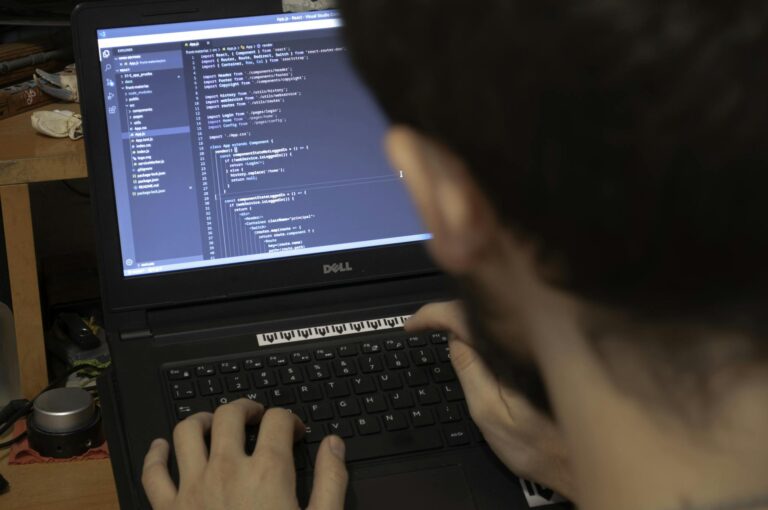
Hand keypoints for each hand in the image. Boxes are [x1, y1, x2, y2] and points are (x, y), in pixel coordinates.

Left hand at [142, 399, 347, 509]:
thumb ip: (331, 480)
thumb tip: (334, 445)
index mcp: (267, 473)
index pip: (277, 420)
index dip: (290, 418)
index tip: (296, 431)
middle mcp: (226, 472)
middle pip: (229, 415)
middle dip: (246, 408)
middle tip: (257, 416)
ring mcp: (192, 489)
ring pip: (186, 432)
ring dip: (201, 419)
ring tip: (214, 422)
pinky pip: (152, 473)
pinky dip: (154, 454)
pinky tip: (161, 448)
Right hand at [407, 301, 574, 499]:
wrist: (578, 462)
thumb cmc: (535, 445)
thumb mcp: (489, 413)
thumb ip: (470, 370)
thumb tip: (453, 337)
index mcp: (510, 351)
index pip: (465, 316)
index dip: (432, 314)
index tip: (412, 327)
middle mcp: (526, 341)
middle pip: (481, 306)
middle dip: (447, 310)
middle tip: (422, 328)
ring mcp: (536, 345)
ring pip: (494, 313)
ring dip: (465, 316)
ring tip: (440, 331)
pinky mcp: (542, 353)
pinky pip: (508, 327)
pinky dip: (484, 327)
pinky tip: (472, 340)